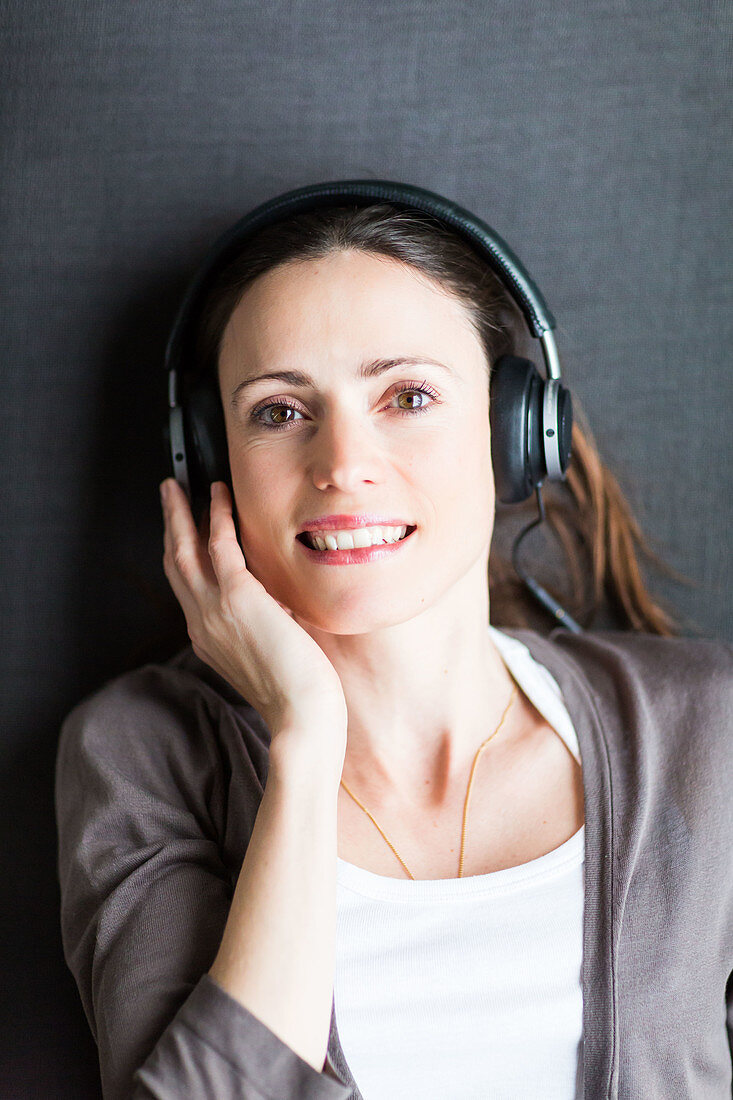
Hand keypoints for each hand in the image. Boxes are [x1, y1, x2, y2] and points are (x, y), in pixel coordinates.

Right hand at [160, 478, 347, 753]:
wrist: (302, 714)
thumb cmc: (298, 692)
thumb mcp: (271, 653)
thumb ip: (266, 627)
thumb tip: (280, 607)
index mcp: (208, 640)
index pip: (188, 589)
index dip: (183, 555)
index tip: (184, 532)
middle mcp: (202, 624)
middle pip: (175, 564)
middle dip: (169, 526)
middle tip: (169, 495)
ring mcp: (214, 611)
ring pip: (185, 550)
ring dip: (181, 513)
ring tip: (180, 484)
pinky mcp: (237, 597)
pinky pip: (219, 545)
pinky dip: (217, 516)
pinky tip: (219, 495)